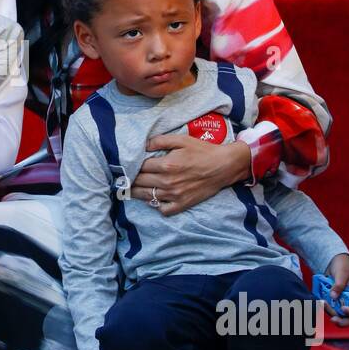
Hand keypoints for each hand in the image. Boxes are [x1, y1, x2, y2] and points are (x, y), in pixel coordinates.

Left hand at [131, 136, 250, 214]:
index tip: (127, 164)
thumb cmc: (202, 151)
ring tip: (131, 189)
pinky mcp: (182, 204)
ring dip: (136, 193)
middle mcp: (168, 182)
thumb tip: (143, 145)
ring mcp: (174, 195)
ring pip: (147, 197)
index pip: (140, 167)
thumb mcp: (181, 139)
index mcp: (166, 165)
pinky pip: (163, 210)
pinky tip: (154, 199)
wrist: (224, 166)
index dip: (132, 165)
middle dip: (130, 179)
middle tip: (124, 177)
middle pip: (140, 182)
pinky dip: (156, 205)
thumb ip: (160, 141)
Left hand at [324, 254, 348, 327]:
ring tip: (323, 303)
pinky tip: (321, 303)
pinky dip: (326, 309)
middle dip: (344, 322)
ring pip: (340, 316)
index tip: (343, 309)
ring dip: (332, 314)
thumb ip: (338, 285)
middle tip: (333, 320)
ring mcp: (343, 302)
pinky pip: (331, 309)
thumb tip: (333, 297)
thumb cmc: (341, 265)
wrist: (333, 261)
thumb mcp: (341, 273)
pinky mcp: (334, 302)